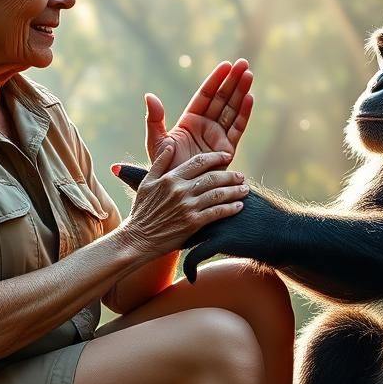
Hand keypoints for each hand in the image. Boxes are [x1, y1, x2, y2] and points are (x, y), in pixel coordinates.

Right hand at [113, 164, 271, 283]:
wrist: (137, 239)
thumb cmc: (141, 211)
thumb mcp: (146, 182)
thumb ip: (160, 162)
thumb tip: (171, 144)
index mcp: (171, 178)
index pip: (199, 162)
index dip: (216, 158)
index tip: (227, 157)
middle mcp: (181, 190)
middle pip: (213, 177)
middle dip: (230, 176)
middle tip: (241, 176)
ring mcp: (188, 206)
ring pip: (218, 194)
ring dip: (234, 191)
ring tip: (245, 190)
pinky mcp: (193, 223)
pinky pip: (217, 212)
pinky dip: (230, 208)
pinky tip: (239, 206)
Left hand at [145, 60, 253, 170]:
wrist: (176, 194)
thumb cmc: (163, 169)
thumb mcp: (156, 143)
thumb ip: (154, 119)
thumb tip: (149, 96)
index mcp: (190, 121)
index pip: (205, 96)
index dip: (215, 80)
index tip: (226, 65)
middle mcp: (206, 127)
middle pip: (222, 99)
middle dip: (232, 81)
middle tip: (244, 63)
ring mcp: (218, 138)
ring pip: (232, 110)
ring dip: (241, 92)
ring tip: (249, 75)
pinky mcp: (227, 151)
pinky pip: (237, 129)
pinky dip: (244, 114)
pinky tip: (249, 98)